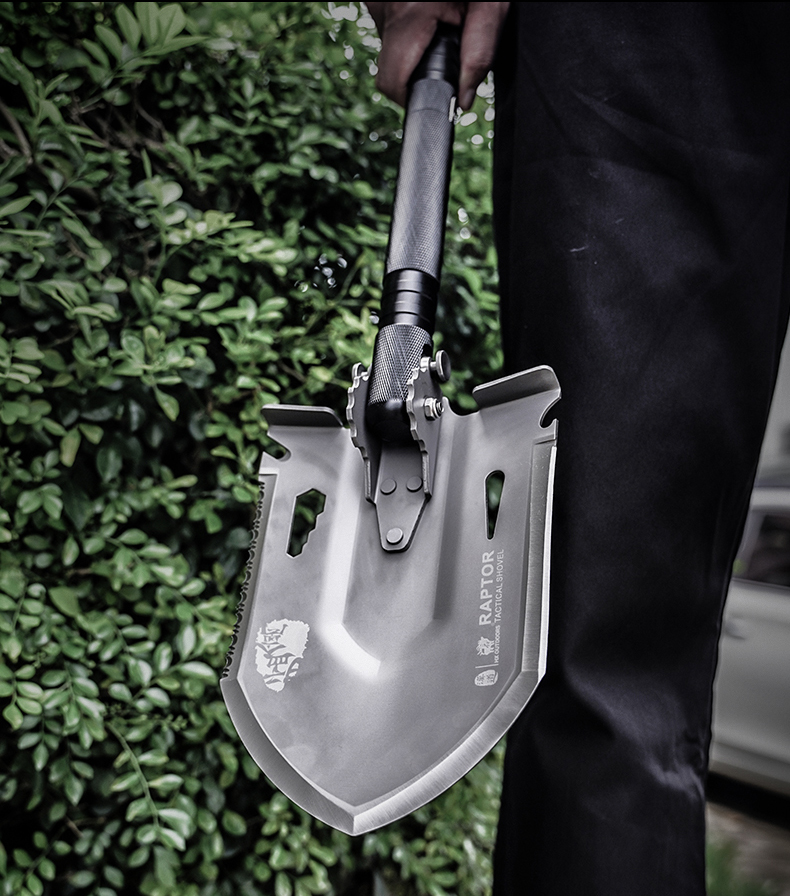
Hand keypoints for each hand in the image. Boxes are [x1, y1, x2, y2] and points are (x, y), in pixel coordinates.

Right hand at [366, 2, 509, 109]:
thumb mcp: (491, 4)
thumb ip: (479, 53)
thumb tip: (465, 98)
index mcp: (411, 13)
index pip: (391, 83)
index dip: (412, 97)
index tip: (434, 93)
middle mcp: (384, 6)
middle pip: (391, 64)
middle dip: (419, 64)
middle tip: (447, 35)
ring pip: (390, 42)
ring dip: (414, 40)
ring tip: (439, 10)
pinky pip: (388, 21)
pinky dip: (408, 22)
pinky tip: (427, 4)